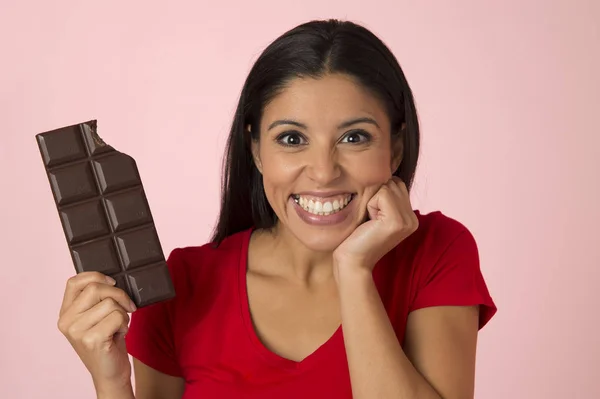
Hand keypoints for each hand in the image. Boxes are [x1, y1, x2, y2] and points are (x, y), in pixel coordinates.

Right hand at [57, 272, 136, 393]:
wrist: (110, 372)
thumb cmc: (107, 341)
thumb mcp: (96, 317)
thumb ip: (96, 299)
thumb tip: (112, 280)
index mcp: (65, 313)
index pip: (74, 282)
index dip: (96, 276)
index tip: (112, 282)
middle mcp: (66, 321)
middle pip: (96, 288)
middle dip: (119, 294)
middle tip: (127, 307)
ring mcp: (77, 331)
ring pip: (110, 303)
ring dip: (123, 312)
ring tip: (119, 325)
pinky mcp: (91, 339)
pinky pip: (117, 316)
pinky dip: (125, 323)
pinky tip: (119, 334)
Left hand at [333, 177, 417, 272]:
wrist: (352, 261)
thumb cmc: (357, 237)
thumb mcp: (375, 213)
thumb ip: (385, 196)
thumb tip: (383, 170)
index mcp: (410, 217)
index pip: (397, 184)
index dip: (378, 194)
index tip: (372, 216)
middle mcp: (413, 219)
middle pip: (393, 182)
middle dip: (376, 195)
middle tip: (370, 219)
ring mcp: (407, 220)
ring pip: (388, 186)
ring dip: (372, 200)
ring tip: (369, 221)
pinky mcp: (397, 221)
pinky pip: (382, 194)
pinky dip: (370, 204)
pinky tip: (369, 222)